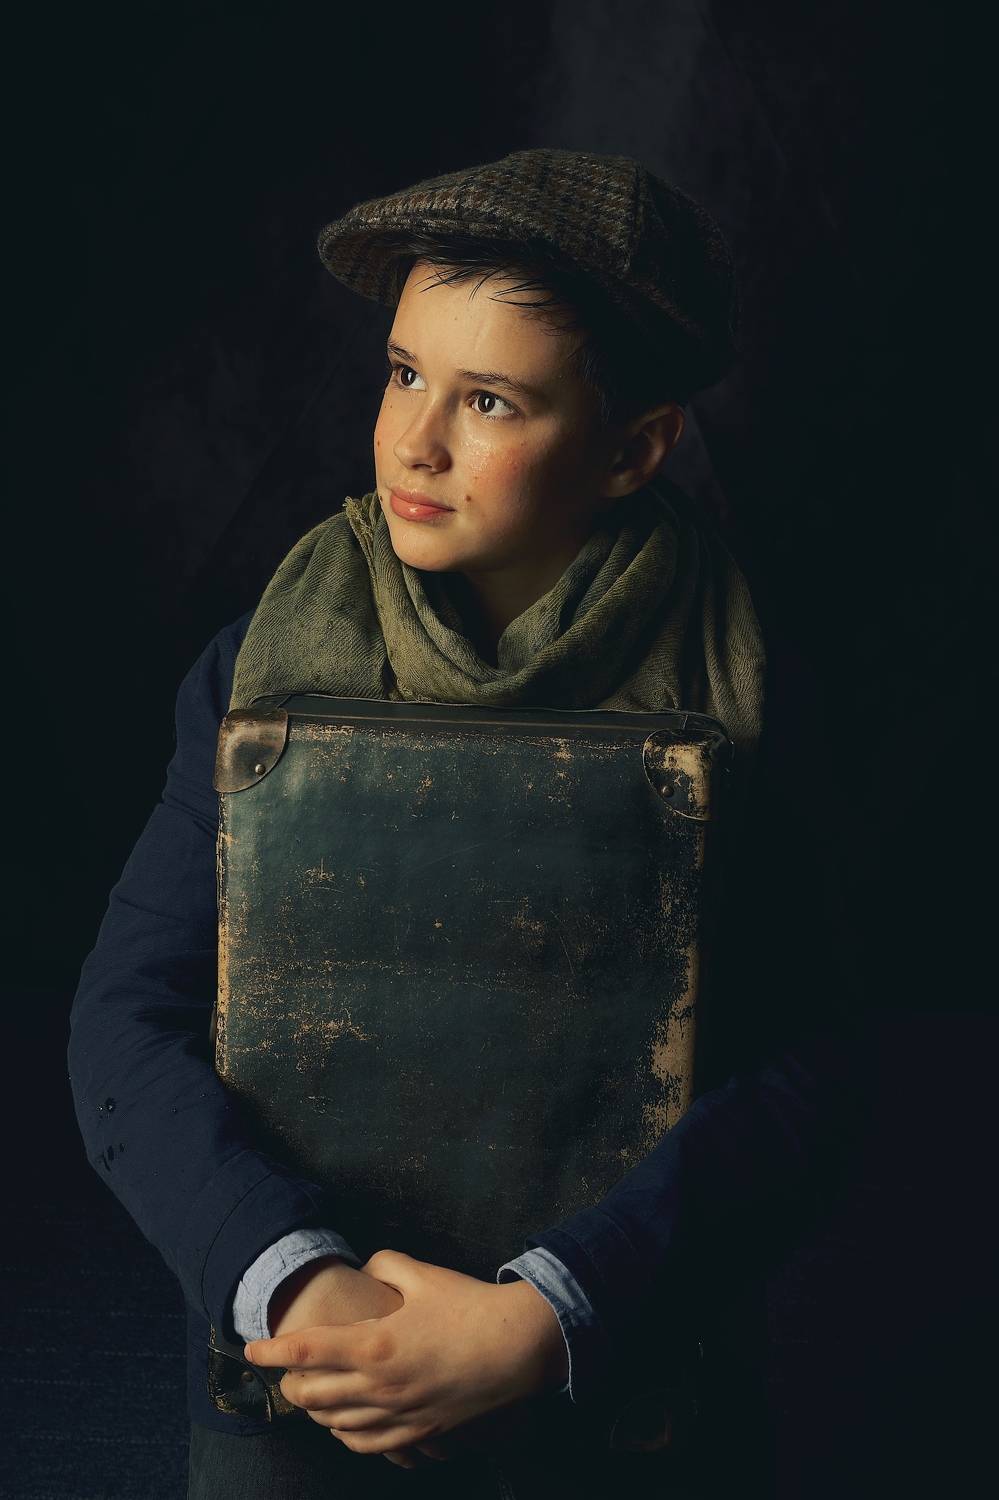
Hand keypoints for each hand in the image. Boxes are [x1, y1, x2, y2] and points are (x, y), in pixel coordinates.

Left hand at [244, 1249, 568, 1457]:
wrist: (516, 1347)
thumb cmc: (469, 1306)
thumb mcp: (423, 1274)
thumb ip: (386, 1266)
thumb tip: (367, 1268)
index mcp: (374, 1344)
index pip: (306, 1349)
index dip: (272, 1350)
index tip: (251, 1348)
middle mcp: (378, 1386)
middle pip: (312, 1395)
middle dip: (288, 1383)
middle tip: (283, 1370)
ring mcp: (398, 1414)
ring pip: (335, 1423)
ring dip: (315, 1410)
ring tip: (308, 1393)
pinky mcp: (418, 1429)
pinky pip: (367, 1443)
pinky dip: (345, 1434)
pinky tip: (342, 1425)